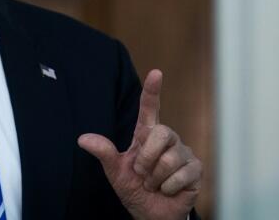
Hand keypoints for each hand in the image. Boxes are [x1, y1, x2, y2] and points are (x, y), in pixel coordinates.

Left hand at [77, 70, 201, 219]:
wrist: (151, 214)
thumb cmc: (135, 188)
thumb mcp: (115, 172)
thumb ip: (104, 153)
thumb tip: (82, 139)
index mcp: (145, 135)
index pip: (150, 109)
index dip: (152, 91)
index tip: (156, 73)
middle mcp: (167, 139)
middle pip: (161, 132)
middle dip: (147, 158)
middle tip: (142, 174)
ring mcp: (183, 153)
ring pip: (169, 159)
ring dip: (156, 178)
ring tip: (155, 184)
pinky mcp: (196, 169)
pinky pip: (181, 175)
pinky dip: (168, 187)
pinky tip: (168, 190)